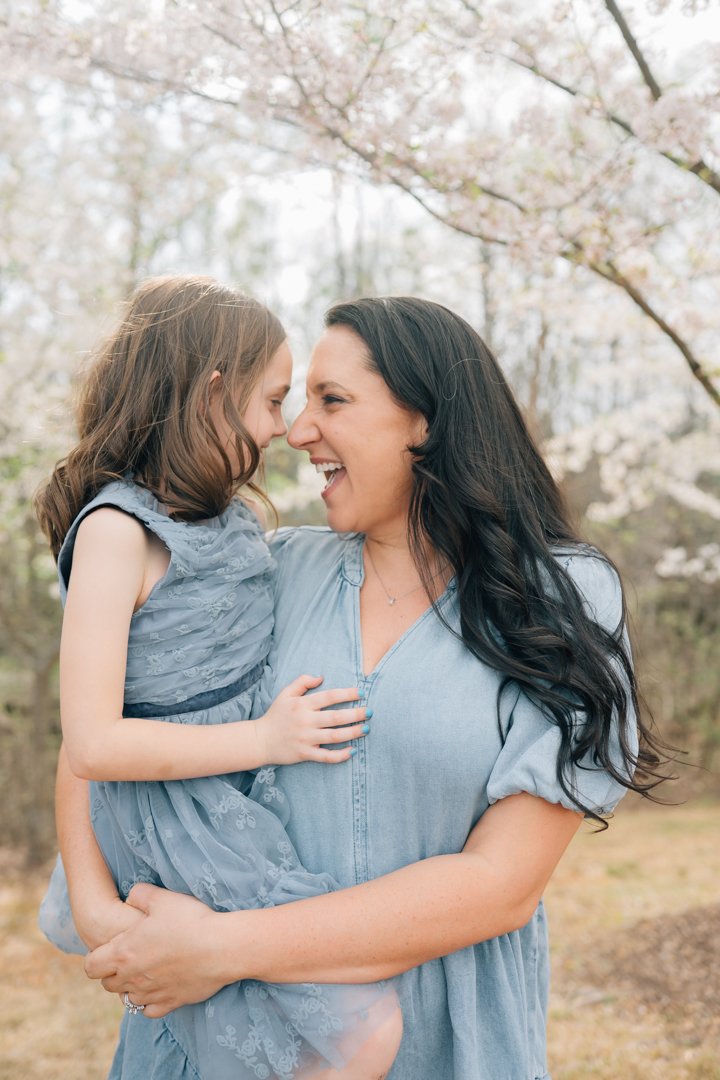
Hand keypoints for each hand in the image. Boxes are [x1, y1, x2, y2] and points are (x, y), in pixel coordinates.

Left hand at [84, 884, 230, 1017]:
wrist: (220, 947)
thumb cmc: (189, 920)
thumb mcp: (161, 897)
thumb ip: (139, 895)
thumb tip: (130, 898)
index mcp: (124, 953)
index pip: (91, 966)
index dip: (96, 957)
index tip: (111, 947)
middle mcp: (133, 978)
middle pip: (107, 985)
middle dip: (112, 972)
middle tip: (129, 957)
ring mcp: (151, 994)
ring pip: (127, 999)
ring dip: (131, 987)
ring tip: (145, 971)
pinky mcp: (171, 1003)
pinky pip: (148, 1011)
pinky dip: (149, 1002)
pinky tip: (158, 987)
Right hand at [253, 674, 370, 764]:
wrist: (260, 740)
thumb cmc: (275, 715)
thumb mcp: (285, 694)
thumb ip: (302, 682)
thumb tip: (321, 677)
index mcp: (302, 704)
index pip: (329, 696)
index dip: (347, 693)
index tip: (361, 692)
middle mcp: (305, 721)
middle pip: (335, 717)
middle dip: (355, 714)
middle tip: (370, 712)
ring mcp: (305, 738)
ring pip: (334, 736)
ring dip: (353, 733)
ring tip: (366, 729)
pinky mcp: (304, 754)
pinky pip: (326, 756)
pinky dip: (340, 755)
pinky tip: (352, 751)